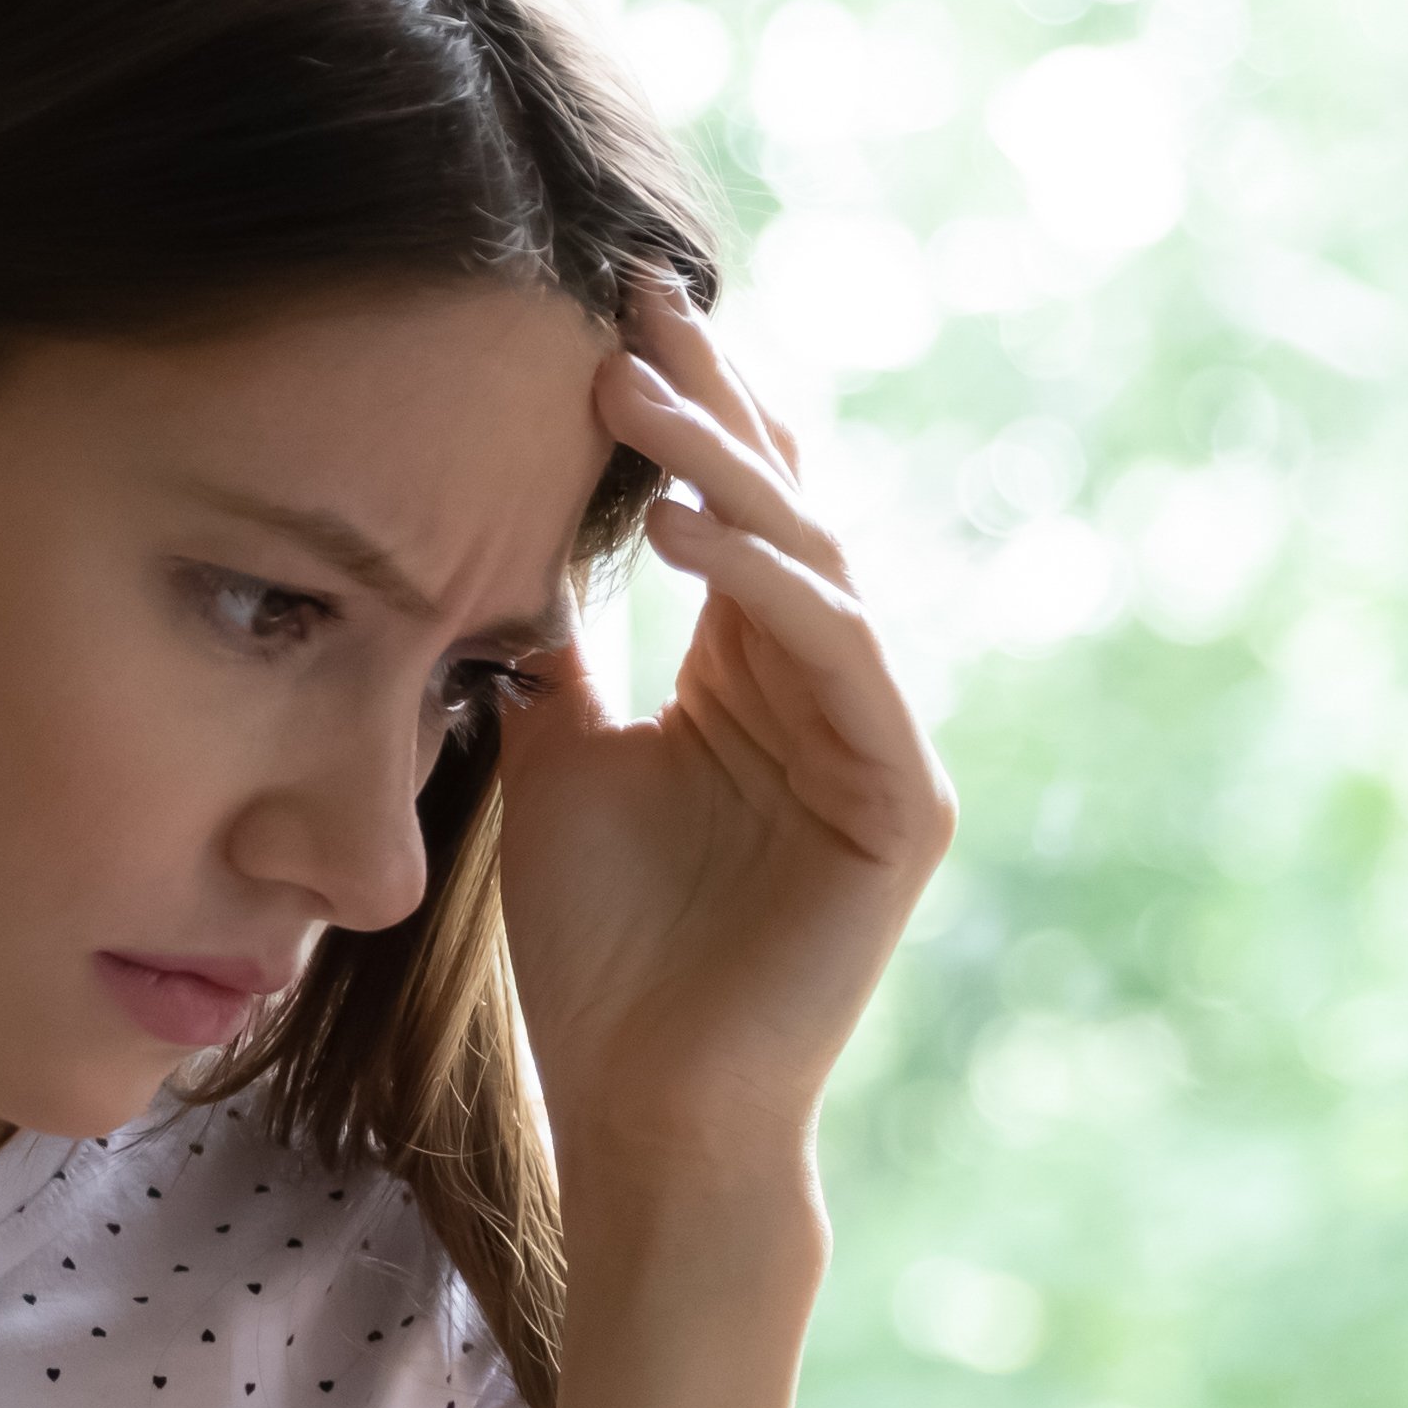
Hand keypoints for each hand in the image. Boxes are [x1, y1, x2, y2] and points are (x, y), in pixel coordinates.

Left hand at [491, 276, 954, 1189]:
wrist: (644, 1107)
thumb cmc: (601, 956)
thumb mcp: (554, 761)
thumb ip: (556, 654)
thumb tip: (502, 544)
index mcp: (751, 674)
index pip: (724, 506)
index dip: (680, 406)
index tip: (605, 303)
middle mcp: (827, 690)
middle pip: (777, 506)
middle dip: (708, 400)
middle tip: (635, 300)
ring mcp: (876, 742)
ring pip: (812, 563)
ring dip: (723, 471)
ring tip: (629, 399)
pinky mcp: (905, 802)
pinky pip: (844, 657)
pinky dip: (764, 584)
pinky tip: (680, 526)